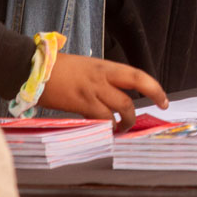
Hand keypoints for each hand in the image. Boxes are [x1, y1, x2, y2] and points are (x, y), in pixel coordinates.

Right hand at [39, 54, 167, 132]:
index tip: (163, 100)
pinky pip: (99, 119)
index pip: (137, 76)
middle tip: (153, 113)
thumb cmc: (59, 67)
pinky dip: (105, 126)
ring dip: (124, 122)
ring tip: (122, 128)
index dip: (154, 88)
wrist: (33, 68)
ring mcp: (90, 92)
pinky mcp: (78, 104)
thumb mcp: (88, 66)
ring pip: (118, 110)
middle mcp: (101, 78)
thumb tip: (116, 94)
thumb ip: (103, 79)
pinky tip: (105, 130)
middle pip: (131, 93)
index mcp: (105, 67)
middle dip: (146, 105)